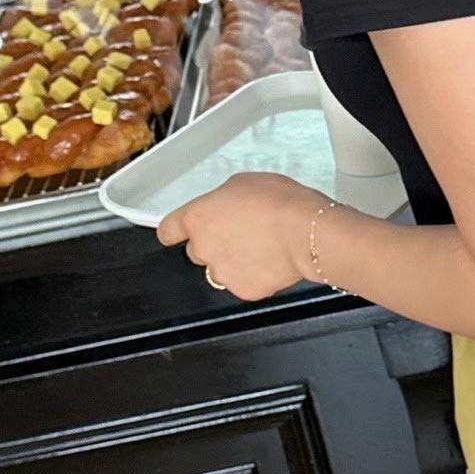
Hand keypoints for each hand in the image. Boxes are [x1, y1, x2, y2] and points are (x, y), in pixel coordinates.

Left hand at [157, 172, 324, 300]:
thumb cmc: (279, 202)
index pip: (168, 230)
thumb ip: (222, 200)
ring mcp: (222, 272)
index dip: (174, 231)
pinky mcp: (243, 290)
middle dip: (214, 245)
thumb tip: (225, 209)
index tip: (175, 234)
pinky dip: (255, 276)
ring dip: (233, 262)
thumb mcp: (242, 183)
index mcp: (197, 217)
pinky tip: (271, 261)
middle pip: (197, 251)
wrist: (306, 231)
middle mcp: (203, 248)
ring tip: (261, 248)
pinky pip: (244, 284)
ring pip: (220, 270)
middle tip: (240, 234)